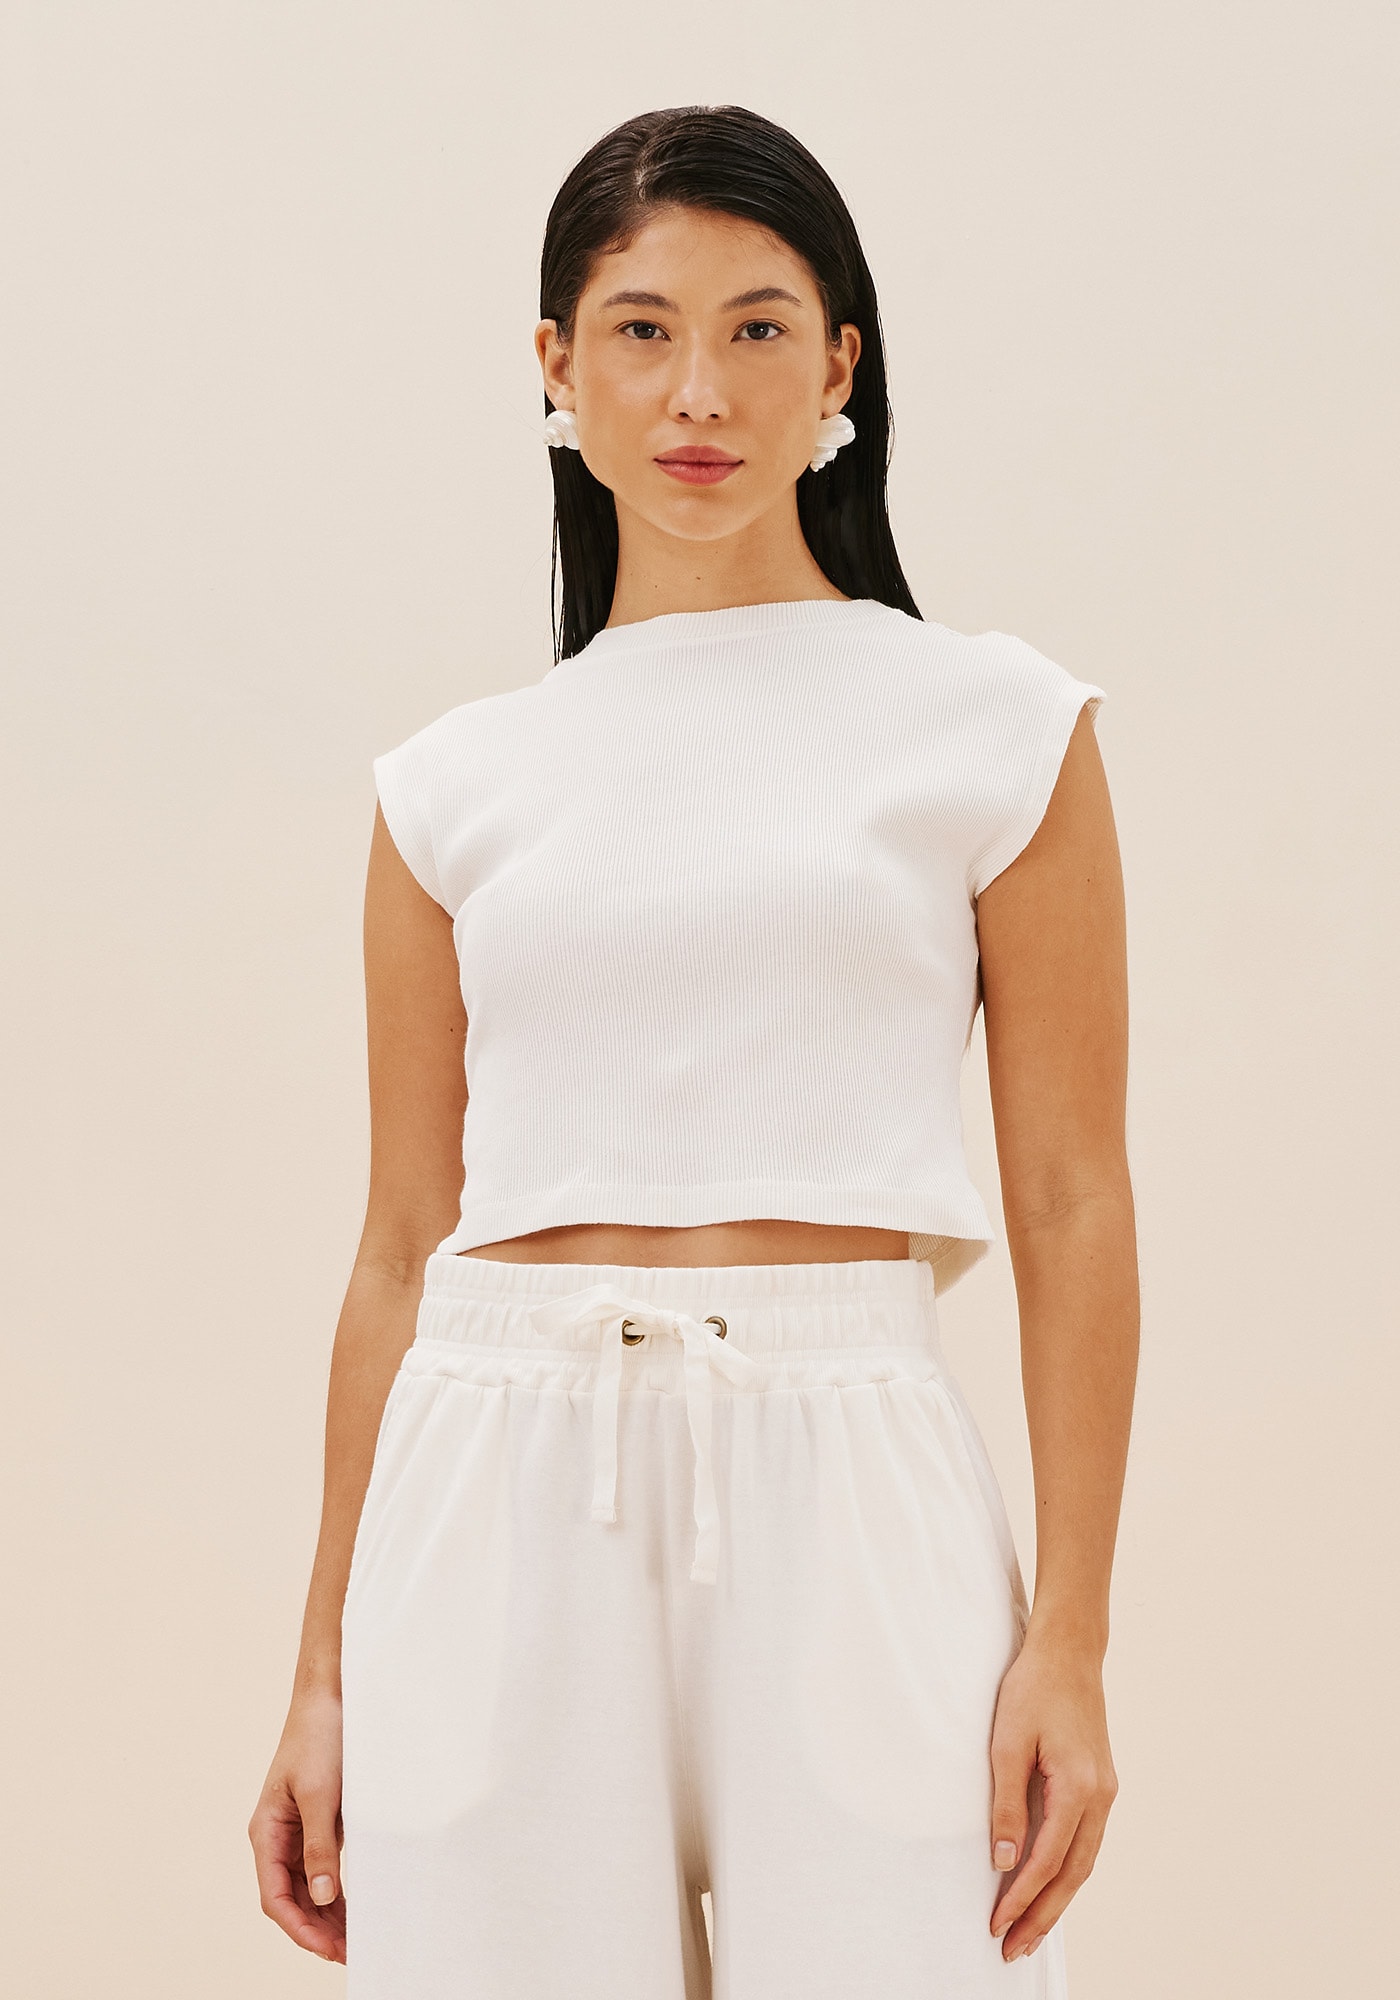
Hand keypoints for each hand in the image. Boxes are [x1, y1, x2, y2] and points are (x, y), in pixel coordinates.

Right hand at [248, 1686, 346, 1965]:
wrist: (330, 1695)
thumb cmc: (318, 1736)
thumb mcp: (321, 1794)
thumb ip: (319, 1847)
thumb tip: (323, 1896)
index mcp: (266, 1831)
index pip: (275, 1896)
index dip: (300, 1928)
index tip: (328, 1949)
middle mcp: (277, 1836)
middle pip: (291, 1897)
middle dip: (316, 1928)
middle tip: (349, 1952)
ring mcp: (298, 1830)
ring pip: (307, 1886)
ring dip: (326, 1914)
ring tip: (353, 1938)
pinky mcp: (318, 1820)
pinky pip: (321, 1866)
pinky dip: (335, 1889)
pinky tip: (352, 1904)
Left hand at [987, 1628, 1118, 1961]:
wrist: (1068, 1651)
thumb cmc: (1033, 1688)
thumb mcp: (1007, 1742)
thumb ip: (1006, 1805)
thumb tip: (1005, 1862)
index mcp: (1079, 1787)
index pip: (1047, 1861)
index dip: (1021, 1899)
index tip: (996, 1925)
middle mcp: (1101, 1796)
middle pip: (1073, 1874)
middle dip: (1044, 1916)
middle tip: (1014, 1950)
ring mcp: (1106, 1791)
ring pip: (1083, 1862)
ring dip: (1057, 1899)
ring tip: (1029, 1931)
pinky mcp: (1100, 1784)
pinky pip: (1085, 1841)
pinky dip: (1066, 1870)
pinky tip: (1048, 1885)